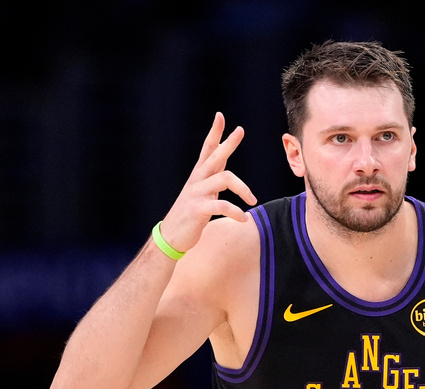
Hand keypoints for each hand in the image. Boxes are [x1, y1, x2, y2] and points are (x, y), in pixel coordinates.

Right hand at [159, 112, 257, 252]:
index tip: (220, 116)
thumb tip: (227, 171)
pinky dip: (235, 212)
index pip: (207, 149)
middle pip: (215, 156)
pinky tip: (243, 219)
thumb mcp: (203, 194)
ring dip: (243, 189)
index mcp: (199, 176)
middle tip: (240, 130)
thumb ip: (214, 180)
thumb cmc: (190, 215)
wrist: (172, 236)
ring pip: (224, 178)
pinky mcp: (198, 209)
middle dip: (229, 143)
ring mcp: (197, 193)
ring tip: (253, 201)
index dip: (214, 133)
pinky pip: (221, 206)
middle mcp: (197, 180)